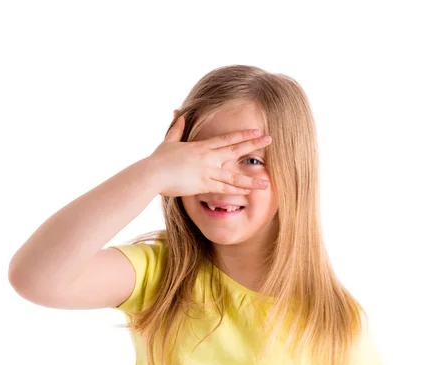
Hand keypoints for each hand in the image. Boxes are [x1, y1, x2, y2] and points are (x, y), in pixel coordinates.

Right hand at [150, 110, 271, 197]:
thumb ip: (177, 128)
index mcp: (201, 146)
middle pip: (235, 150)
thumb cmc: (158, 160)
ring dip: (251, 178)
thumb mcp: (169, 141)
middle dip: (254, 145)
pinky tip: (249, 192)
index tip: (256, 131)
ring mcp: (207, 171)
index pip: (227, 139)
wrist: (152, 174)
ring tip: (266, 181)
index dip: (243, 134)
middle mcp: (208, 157)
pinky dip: (237, 190)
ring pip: (234, 174)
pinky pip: (224, 188)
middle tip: (270, 140)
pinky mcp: (203, 185)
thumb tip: (179, 114)